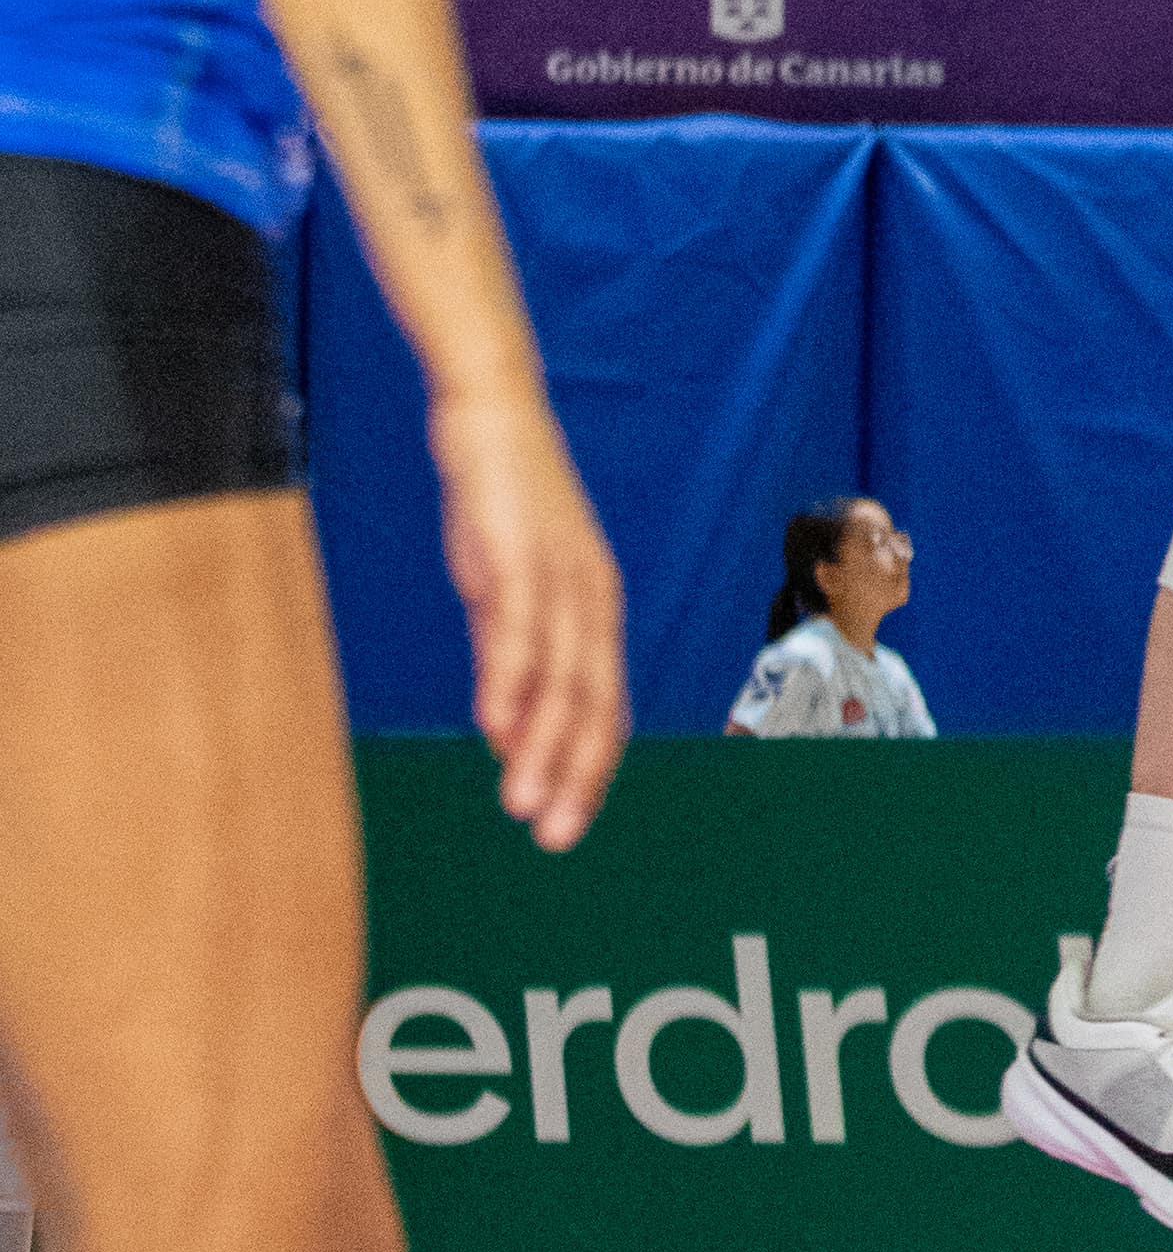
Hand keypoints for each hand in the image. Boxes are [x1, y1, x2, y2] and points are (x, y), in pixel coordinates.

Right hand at [433, 382, 625, 854]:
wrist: (491, 412)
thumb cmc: (499, 505)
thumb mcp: (508, 589)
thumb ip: (512, 655)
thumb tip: (507, 730)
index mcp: (593, 610)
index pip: (603, 706)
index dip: (588, 769)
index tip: (567, 826)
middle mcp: (589, 598)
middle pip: (592, 703)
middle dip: (574, 776)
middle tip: (554, 839)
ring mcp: (559, 574)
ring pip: (559, 676)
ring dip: (540, 746)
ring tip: (522, 804)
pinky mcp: (518, 549)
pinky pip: (517, 625)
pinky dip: (507, 678)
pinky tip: (491, 725)